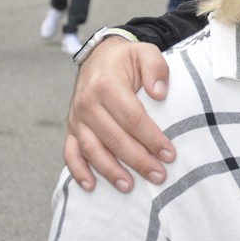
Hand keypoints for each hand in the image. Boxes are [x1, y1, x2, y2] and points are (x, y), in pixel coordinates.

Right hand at [64, 38, 174, 191]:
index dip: (151, 138)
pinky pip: (70, 152)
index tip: (168, 153)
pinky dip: (78, 171)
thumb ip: (156, 68)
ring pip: (92, 150)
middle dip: (138, 160)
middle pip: (114, 138)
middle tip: (159, 175)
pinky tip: (91, 186)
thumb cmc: (127, 59)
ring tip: (129, 187)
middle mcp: (87, 103)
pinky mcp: (71, 128)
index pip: (132, 118)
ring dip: (111, 171)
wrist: (99, 56)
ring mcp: (77, 118)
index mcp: (107, 85)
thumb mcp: (145, 52)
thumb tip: (159, 94)